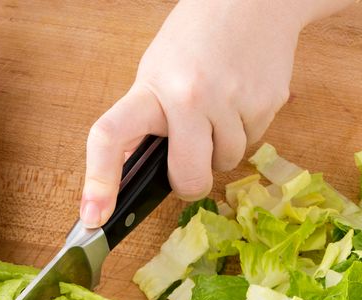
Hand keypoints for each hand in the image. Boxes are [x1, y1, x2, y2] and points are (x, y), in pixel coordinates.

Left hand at [80, 0, 309, 226]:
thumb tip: (130, 171)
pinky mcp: (268, 104)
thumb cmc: (197, 37)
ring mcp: (233, 102)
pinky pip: (253, 143)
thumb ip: (146, 118)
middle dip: (189, 184)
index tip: (93, 216)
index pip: (111, 136)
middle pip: (189, 179)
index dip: (98, 181)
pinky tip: (241, 99)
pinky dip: (245, 131)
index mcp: (153, 87)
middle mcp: (191, 97)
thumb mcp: (157, 70)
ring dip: (221, 149)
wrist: (254, 0)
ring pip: (226, 163)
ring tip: (219, 109)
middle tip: (189, 167)